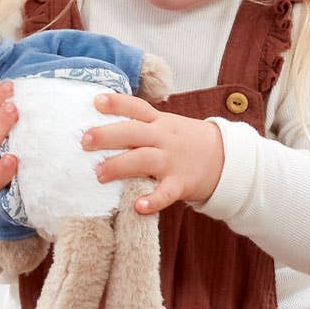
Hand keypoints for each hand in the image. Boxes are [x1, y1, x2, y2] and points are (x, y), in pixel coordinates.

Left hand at [84, 91, 226, 214]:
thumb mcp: (167, 125)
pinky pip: (166, 193)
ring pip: (144, 159)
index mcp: (159, 122)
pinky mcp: (181, 183)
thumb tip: (103, 126)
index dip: (117, 103)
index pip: (137, 107)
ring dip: (119, 166)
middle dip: (108, 136)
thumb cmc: (186, 142)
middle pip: (134, 132)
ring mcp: (172, 161)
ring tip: (98, 174)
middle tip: (84, 141)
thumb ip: (141, 125)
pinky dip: (152, 200)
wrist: (225, 158)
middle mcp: (163, 138)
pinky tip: (137, 207)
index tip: (96, 101)